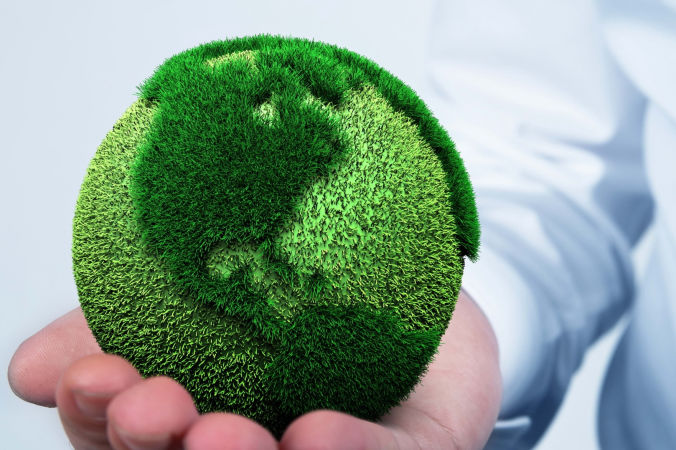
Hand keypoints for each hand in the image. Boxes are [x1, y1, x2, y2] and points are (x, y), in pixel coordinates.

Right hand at [7, 289, 500, 448]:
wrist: (414, 273)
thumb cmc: (308, 280)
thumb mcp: (201, 284)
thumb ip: (122, 318)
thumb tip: (31, 368)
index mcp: (208, 411)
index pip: (134, 438)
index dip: (99, 421)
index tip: (91, 375)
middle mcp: (265, 440)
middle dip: (156, 449)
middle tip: (150, 408)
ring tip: (217, 432)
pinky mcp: (415, 448)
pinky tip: (313, 435)